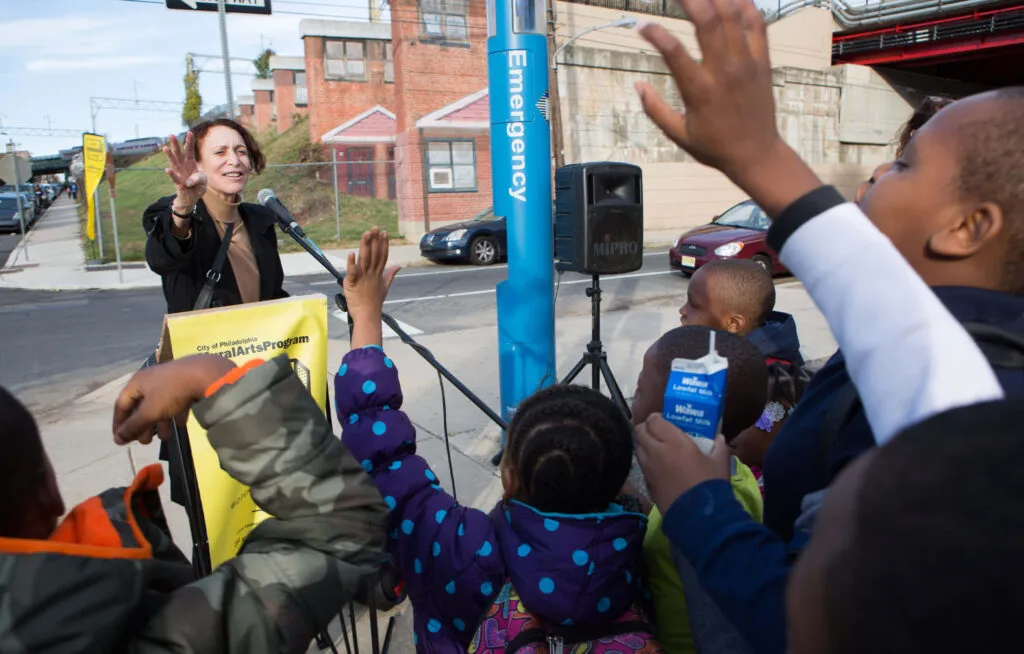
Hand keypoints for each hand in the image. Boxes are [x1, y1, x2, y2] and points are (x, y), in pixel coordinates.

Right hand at [112, 355, 235, 444]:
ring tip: (165, 437)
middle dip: (142, 426)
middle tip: (145, 442)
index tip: (120, 440)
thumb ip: (133, 426)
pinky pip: (176, 402)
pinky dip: (175, 414)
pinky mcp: (186, 384)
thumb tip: (117, 439)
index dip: (119, 423)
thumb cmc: (171, 392)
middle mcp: (151, 379)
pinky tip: (180, 425)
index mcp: (138, 382)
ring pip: (159, 405)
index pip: (122, 404)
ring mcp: (170, 380)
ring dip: (159, 423)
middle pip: (141, 406)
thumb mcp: (150, 411)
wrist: (206, 374)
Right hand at [163, 132, 206, 211]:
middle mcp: (183, 166)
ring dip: (169, 155)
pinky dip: (172, 174)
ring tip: (165, 147)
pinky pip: (175, 178)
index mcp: (191, 163)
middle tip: (171, 135)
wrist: (192, 198)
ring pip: (174, 163)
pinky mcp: (178, 183)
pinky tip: (167, 169)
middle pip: (179, 153)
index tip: (189, 132)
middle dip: (175, 144)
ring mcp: (179, 174)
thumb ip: (199, 178)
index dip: (189, 142)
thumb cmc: (197, 186)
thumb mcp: (204, 181)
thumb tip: (187, 181)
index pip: (189, 151)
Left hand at [343, 227, 399, 347]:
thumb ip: (390, 275)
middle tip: (375, 228)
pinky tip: (351, 253)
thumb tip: (398, 266)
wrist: (368, 316)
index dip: (384, 244)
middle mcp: (372, 274)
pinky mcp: (353, 283)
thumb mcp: (385, 287)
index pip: (383, 256)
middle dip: (375, 240)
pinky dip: (351, 263)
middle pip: (374, 254)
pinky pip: (352, 271)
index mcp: (378, 274)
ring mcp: (363, 278)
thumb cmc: (375, 303)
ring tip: (366, 234)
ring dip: (365, 246)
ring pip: (365, 259)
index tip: (384, 233)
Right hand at [635, 0, 821, 214]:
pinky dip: (744, 4)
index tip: (642, 26)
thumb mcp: (678, 134)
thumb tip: (637, 84)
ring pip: (732, 15)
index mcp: (700, 90)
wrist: (756, 154)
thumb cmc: (715, 146)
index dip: (654, 33)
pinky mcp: (762, 61)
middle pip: (707, 20)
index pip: (673, 51)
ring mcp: (746, 62)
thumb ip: (654, 108)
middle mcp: (724, 71)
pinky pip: (756, 24)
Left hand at [635, 414, 730, 511]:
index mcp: (674, 441)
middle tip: (659, 432)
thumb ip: (718, 445)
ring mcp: (648, 468)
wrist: (699, 517)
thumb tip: (718, 437)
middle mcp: (656, 451)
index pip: (653, 420)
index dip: (657, 418)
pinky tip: (659, 466)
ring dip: (644, 444)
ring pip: (637, 448)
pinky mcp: (647, 483)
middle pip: (639, 431)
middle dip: (647, 429)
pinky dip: (646, 461)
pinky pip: (641, 464)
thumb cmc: (711, 484)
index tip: (665, 421)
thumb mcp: (720, 461)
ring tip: (658, 448)